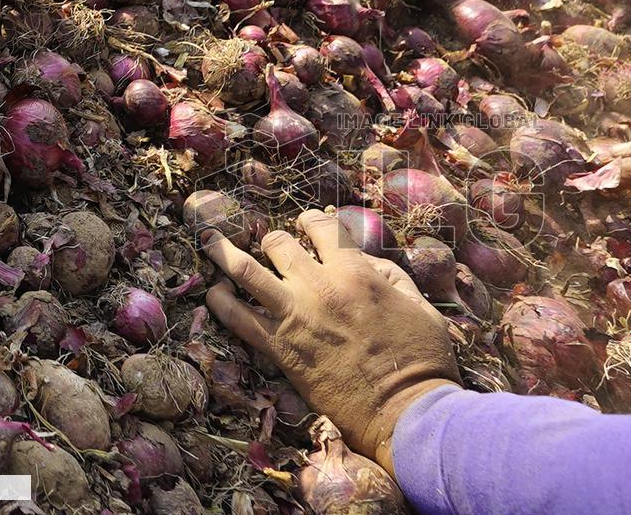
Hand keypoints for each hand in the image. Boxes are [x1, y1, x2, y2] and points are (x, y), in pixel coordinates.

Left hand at [202, 209, 460, 473]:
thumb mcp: (418, 304)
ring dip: (225, 254)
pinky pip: (238, 320)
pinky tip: (213, 294)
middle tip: (267, 243)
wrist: (404, 409)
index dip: (311, 221)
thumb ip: (391, 275)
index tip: (305, 222)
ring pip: (246, 272)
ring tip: (209, 242)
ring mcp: (295, 317)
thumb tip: (368, 262)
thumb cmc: (421, 358)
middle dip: (271, 239)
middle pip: (279, 245)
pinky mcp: (280, 350)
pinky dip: (221, 304)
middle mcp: (320, 287)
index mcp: (356, 272)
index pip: (323, 229)